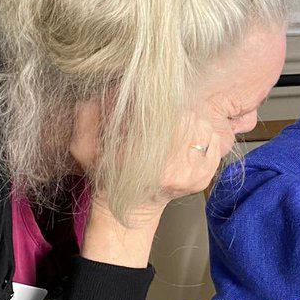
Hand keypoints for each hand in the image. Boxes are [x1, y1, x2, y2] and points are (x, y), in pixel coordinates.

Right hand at [71, 100, 233, 219]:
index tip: (149, 105)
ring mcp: (194, 176)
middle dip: (175, 112)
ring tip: (174, 126)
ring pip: (203, 128)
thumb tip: (104, 92)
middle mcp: (175, 171)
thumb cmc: (107, 174)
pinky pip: (214, 143)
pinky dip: (203, 135)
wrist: (130, 207)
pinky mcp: (205, 178)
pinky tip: (187, 139)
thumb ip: (87, 117)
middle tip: (162, 115)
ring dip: (191, 121)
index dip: (158, 105)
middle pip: (188, 119)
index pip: (164, 117)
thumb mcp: (84, 146)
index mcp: (145, 162)